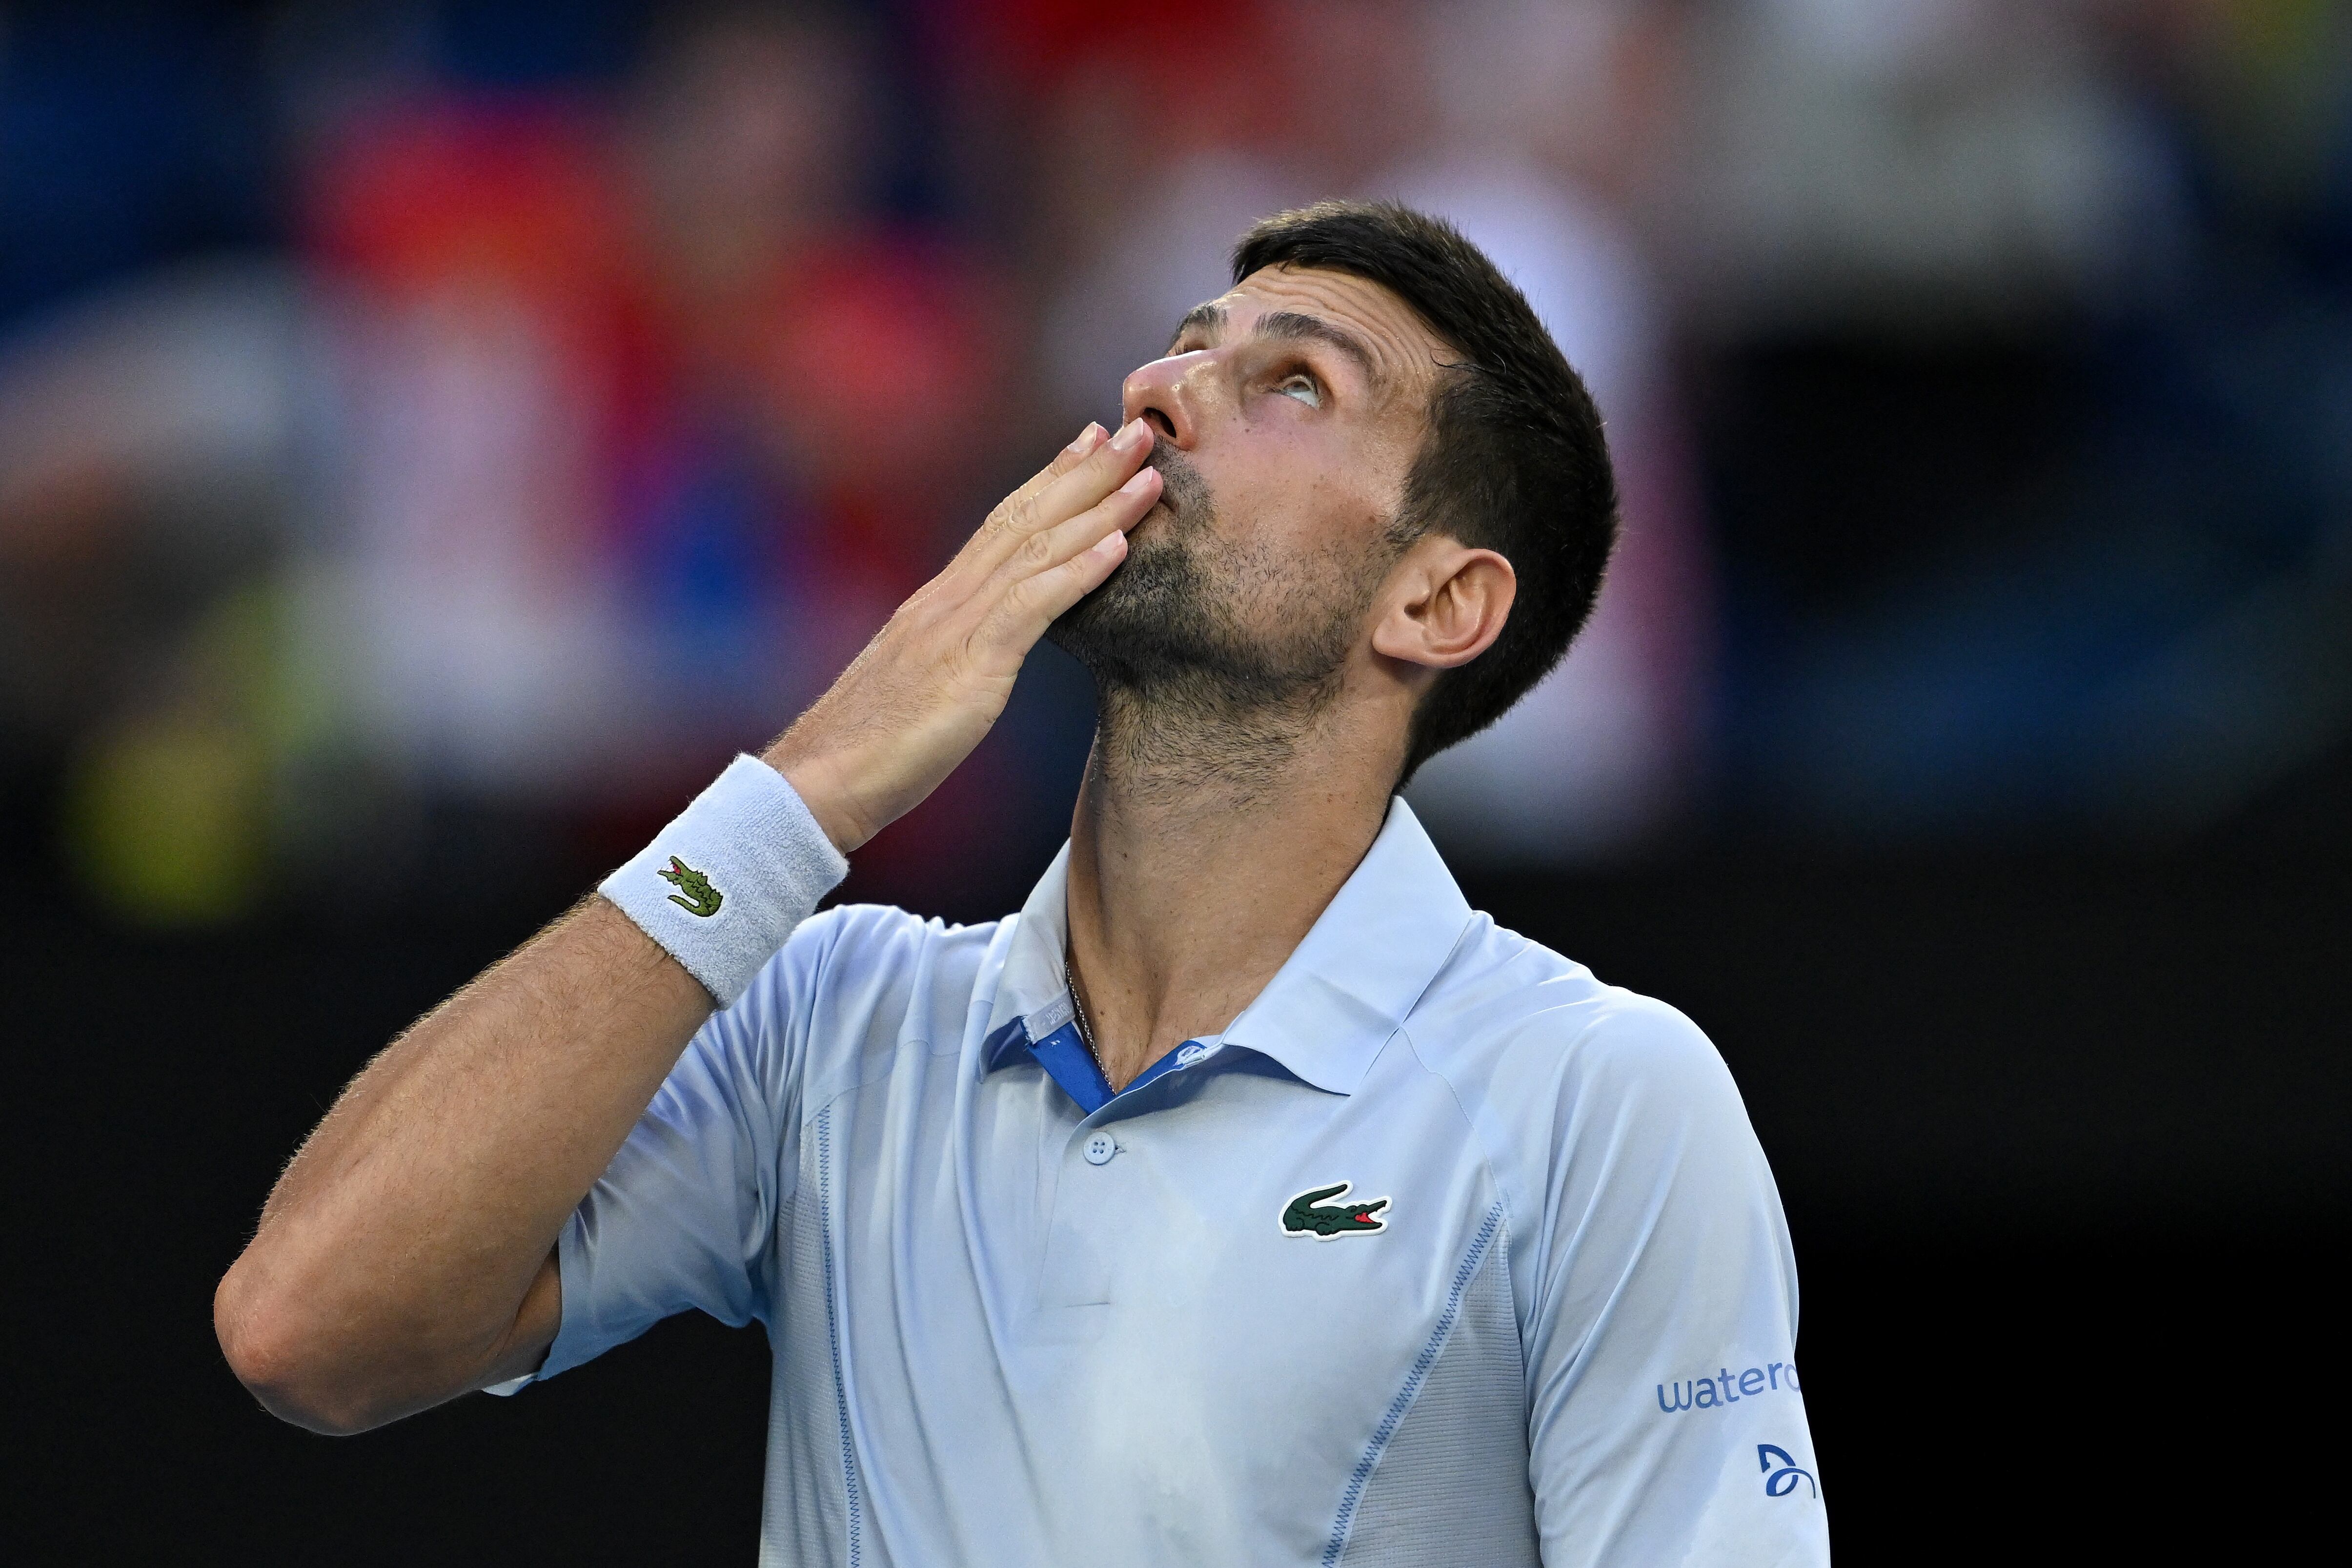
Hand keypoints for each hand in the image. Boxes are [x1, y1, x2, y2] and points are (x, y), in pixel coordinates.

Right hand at [764, 418, 1160, 851]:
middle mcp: (947, 600)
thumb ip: (954, 655)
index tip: (1090, 442)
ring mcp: (955, 627)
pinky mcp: (967, 667)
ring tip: (1148, 475)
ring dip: (1099, 509)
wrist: (820, 782)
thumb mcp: (923, 687)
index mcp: (938, 603)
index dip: (1049, 479)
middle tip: (1136, 430)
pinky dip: (1078, 572)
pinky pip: (1031, 607)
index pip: (1002, 524)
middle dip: (1086, 472)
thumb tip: (980, 651)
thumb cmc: (870, 749)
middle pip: (1026, 518)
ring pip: (1037, 549)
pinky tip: (1119, 547)